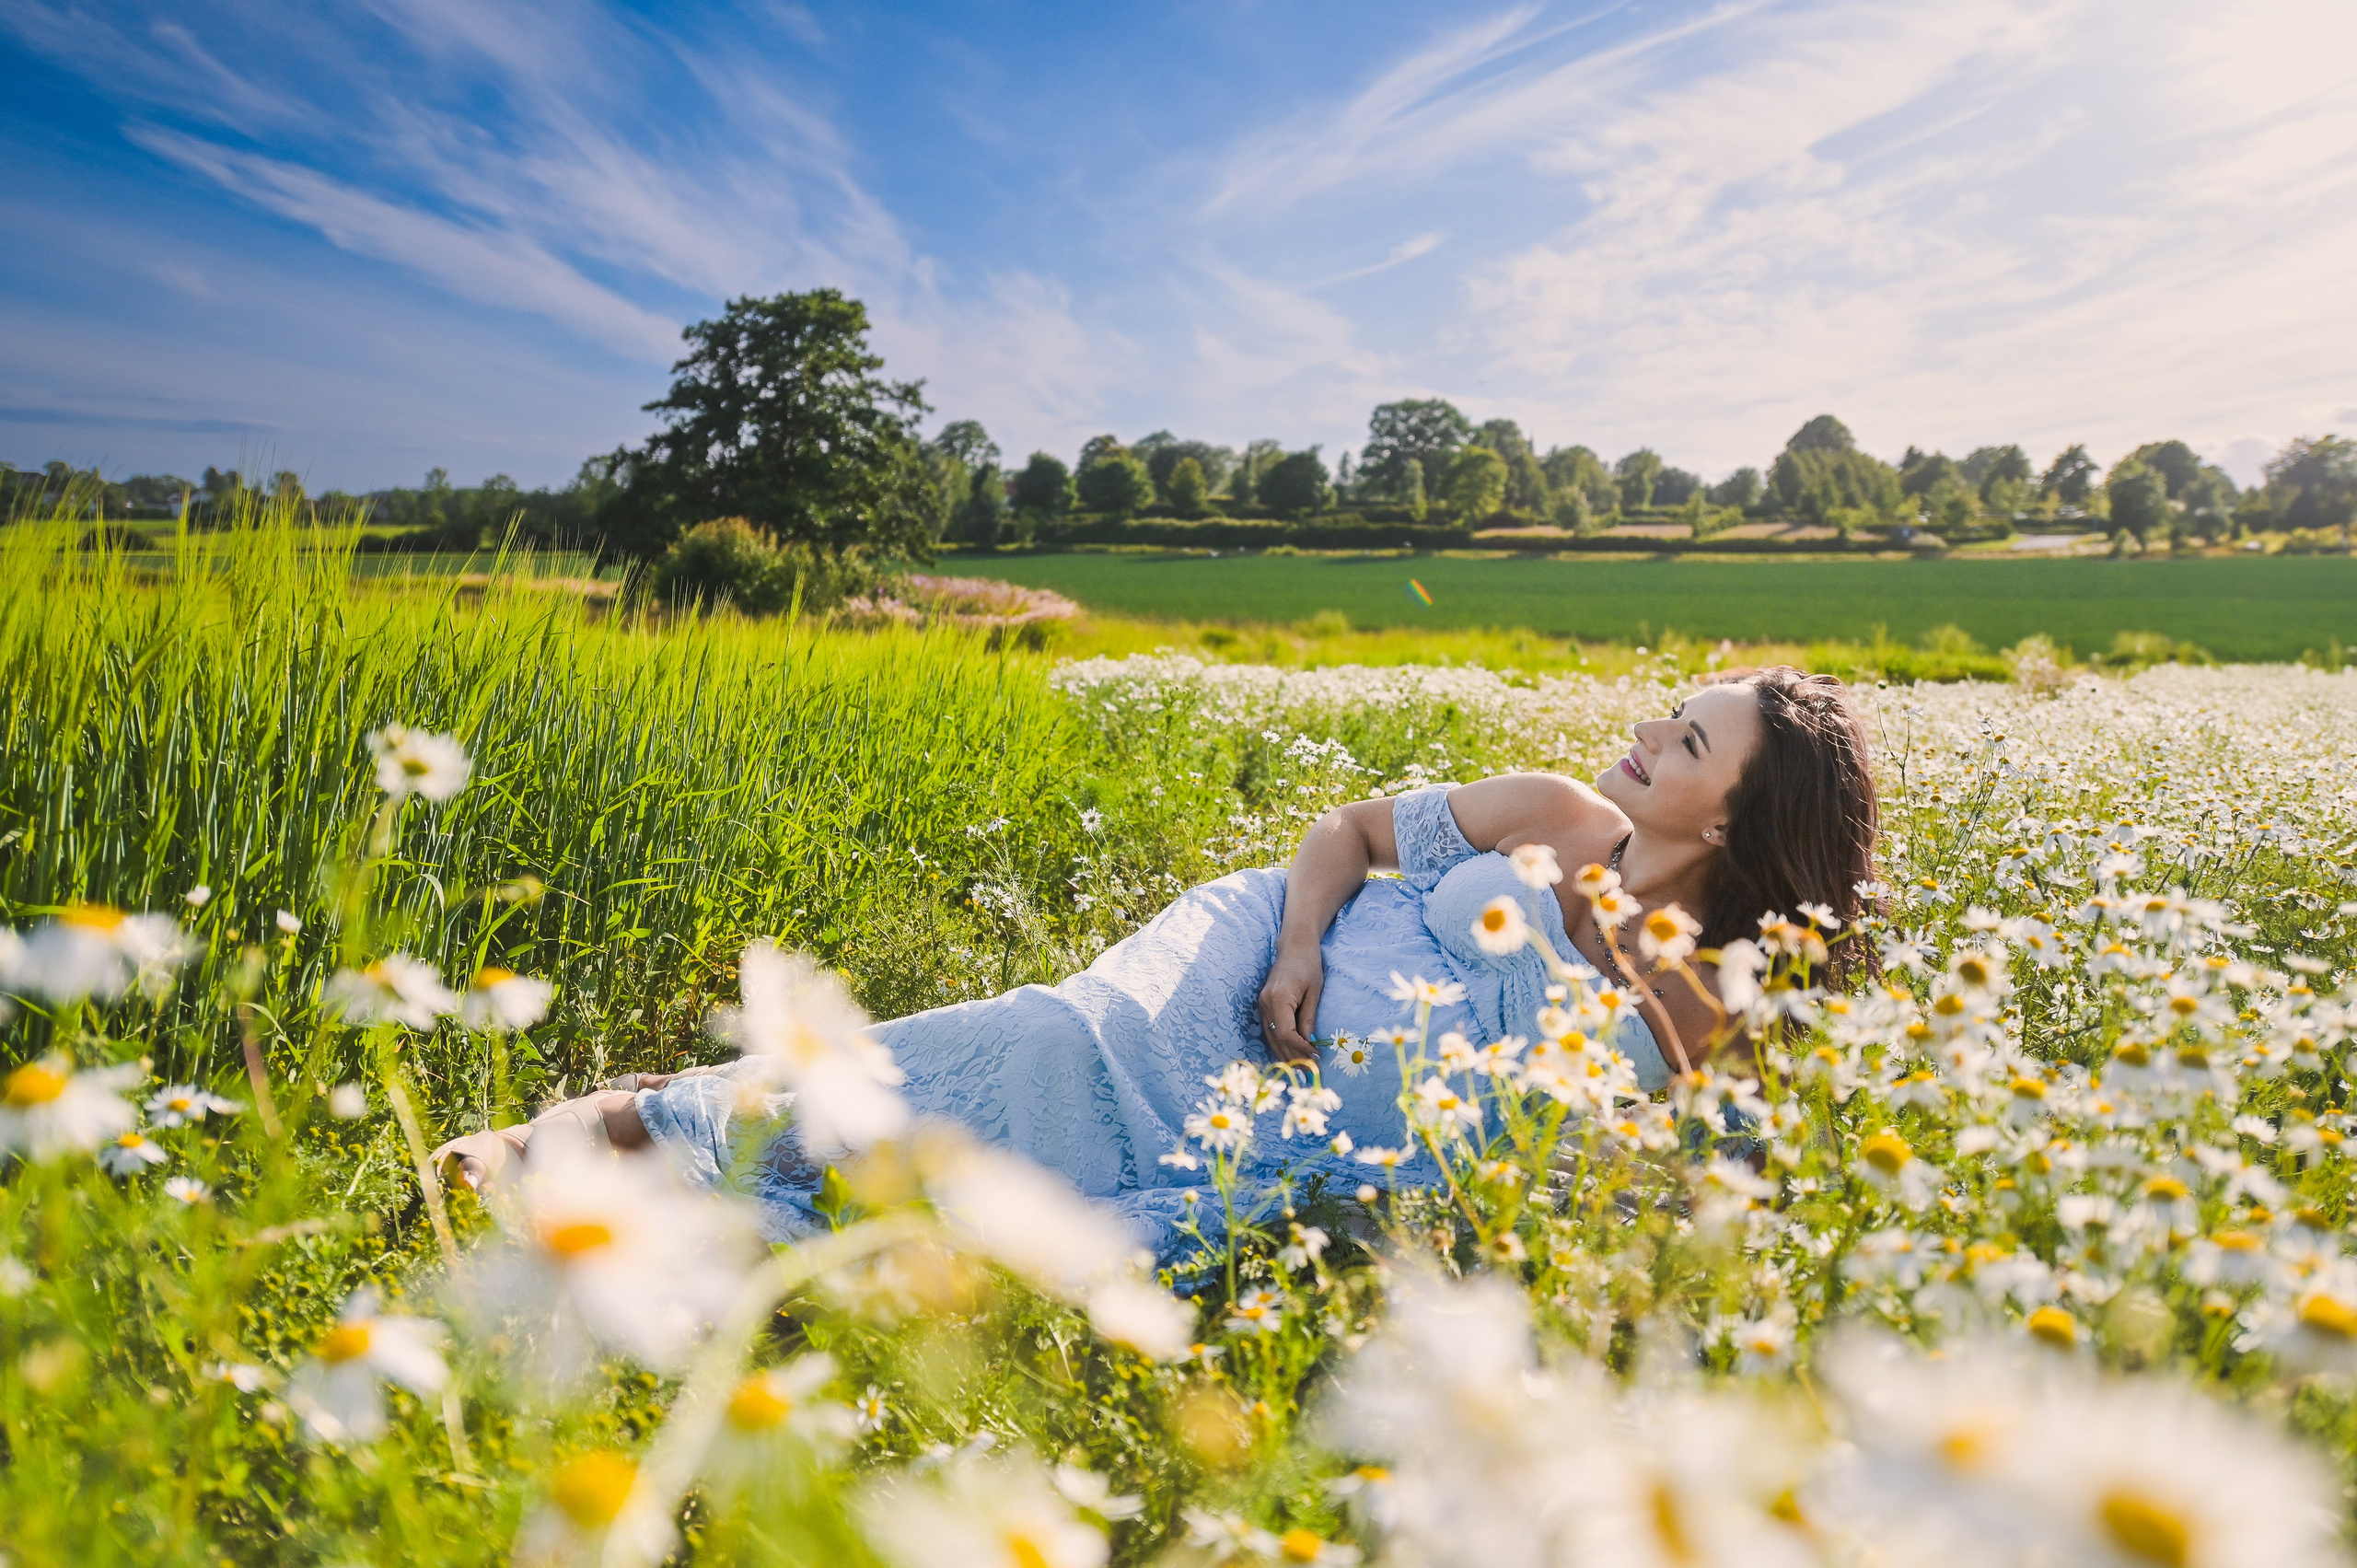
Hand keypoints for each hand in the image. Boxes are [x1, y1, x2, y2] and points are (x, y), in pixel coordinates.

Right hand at [1257, 944, 1324, 1063]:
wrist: (1294, 947)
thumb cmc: (1309, 965)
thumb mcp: (1314, 992)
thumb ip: (1309, 1019)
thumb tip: (1310, 1044)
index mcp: (1278, 998)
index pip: (1286, 1033)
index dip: (1300, 1049)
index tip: (1317, 1057)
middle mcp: (1265, 1004)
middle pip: (1277, 1039)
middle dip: (1294, 1057)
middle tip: (1311, 1072)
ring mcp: (1261, 1006)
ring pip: (1271, 1038)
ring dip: (1287, 1055)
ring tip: (1303, 1069)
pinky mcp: (1263, 1007)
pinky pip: (1270, 1032)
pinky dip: (1281, 1045)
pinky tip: (1292, 1055)